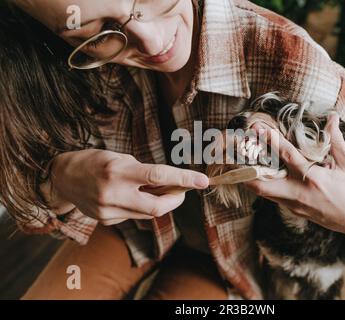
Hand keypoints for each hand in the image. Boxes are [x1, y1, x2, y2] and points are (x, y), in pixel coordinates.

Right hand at [44, 149, 208, 225]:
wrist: (63, 178)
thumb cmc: (95, 162)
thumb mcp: (121, 158)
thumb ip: (146, 172)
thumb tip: (172, 183)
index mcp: (118, 172)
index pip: (158, 176)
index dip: (184, 179)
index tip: (203, 181)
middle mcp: (113, 194)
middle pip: (158, 207)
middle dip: (175, 199)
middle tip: (181, 190)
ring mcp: (109, 211)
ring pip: (148, 214)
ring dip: (159, 202)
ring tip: (154, 189)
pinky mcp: (106, 220)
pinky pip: (134, 216)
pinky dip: (141, 206)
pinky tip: (133, 196)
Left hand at [244, 113, 344, 236]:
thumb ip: (336, 140)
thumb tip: (332, 116)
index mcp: (314, 179)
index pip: (288, 156)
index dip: (271, 140)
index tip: (258, 127)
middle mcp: (299, 193)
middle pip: (262, 184)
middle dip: (245, 169)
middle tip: (237, 150)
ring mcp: (293, 204)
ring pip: (263, 192)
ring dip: (250, 176)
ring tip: (241, 158)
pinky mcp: (292, 210)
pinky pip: (271, 196)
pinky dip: (262, 184)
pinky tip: (257, 172)